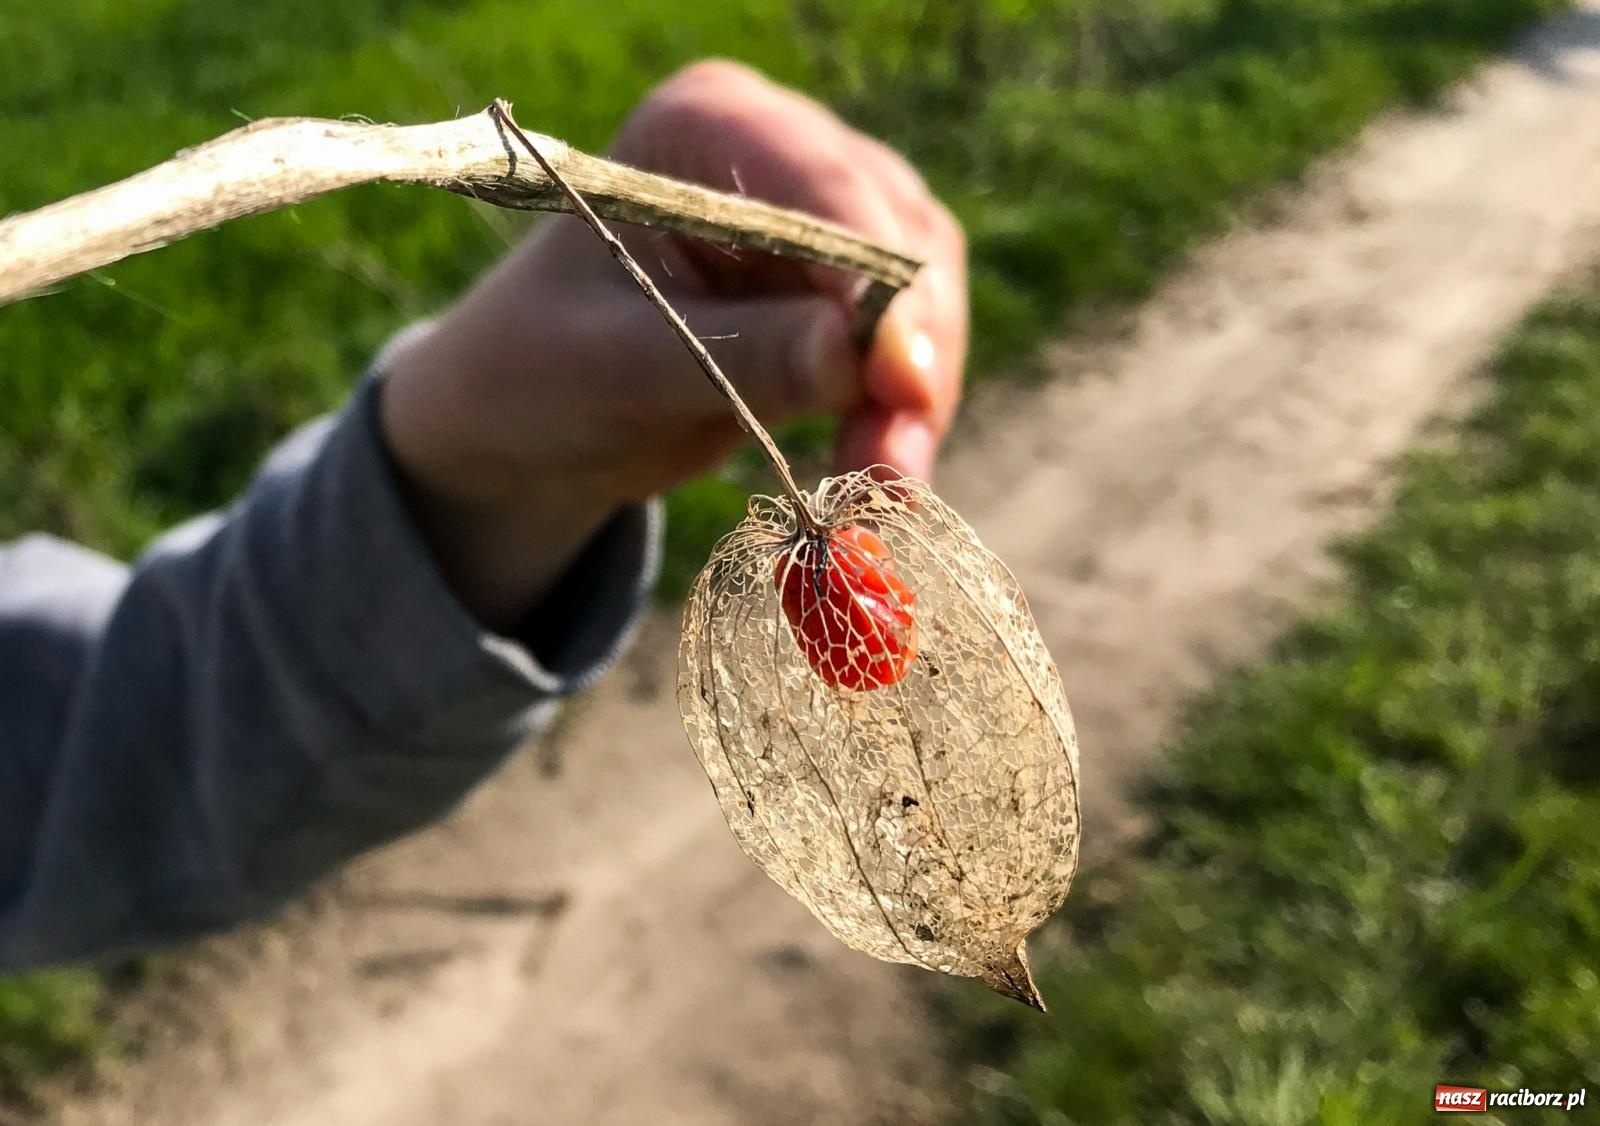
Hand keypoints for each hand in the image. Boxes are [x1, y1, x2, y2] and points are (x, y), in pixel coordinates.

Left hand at [380, 60, 967, 626]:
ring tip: (887, 489)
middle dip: (905, 357)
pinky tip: (883, 481)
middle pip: (898, 240)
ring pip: (923, 300)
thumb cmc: (542, 370)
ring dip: (913, 402)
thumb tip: (852, 354)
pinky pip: (908, 352)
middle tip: (895, 464)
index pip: (823, 186)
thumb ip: (737, 355)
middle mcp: (781, 152)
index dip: (878, 283)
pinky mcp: (847, 298)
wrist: (533, 420)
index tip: (899, 381)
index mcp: (706, 126)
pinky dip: (902, 419)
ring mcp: (825, 222)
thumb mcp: (620, 367)